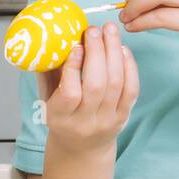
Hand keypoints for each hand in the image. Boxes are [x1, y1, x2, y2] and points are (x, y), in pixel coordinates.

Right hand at [36, 23, 138, 157]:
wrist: (81, 148)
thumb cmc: (62, 118)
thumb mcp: (47, 99)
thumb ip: (49, 73)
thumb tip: (53, 41)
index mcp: (61, 118)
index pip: (70, 93)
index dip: (73, 68)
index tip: (75, 45)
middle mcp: (86, 122)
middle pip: (96, 85)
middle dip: (97, 52)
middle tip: (94, 30)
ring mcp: (107, 120)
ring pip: (116, 84)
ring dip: (114, 52)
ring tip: (109, 31)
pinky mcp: (124, 116)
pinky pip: (131, 89)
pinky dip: (129, 66)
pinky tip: (122, 49)